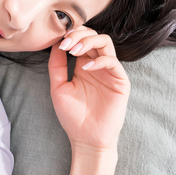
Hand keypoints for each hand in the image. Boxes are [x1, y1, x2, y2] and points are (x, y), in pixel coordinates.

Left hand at [48, 27, 129, 152]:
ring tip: (75, 50)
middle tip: (66, 43)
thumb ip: (57, 65)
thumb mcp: (58, 87)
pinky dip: (99, 60)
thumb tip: (55, 43)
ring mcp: (110, 72)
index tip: (59, 41)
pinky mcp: (120, 81)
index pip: (81, 39)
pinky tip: (86, 68)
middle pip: (93, 36)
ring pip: (105, 42)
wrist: (86, 139)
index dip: (71, 35)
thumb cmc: (72, 116)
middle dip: (79, 35)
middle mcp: (98, 65)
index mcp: (84, 65)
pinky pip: (113, 62)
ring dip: (89, 41)